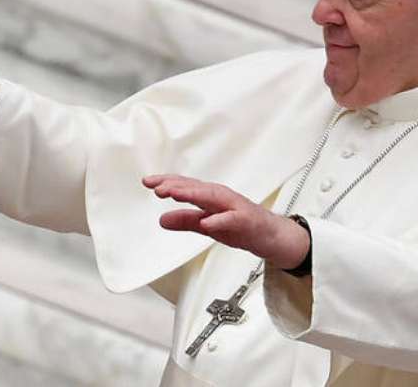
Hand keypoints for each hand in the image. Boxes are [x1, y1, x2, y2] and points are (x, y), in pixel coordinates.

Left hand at [143, 174, 309, 269]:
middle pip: (196, 187)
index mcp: (210, 196)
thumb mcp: (207, 225)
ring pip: (211, 197)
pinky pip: (230, 220)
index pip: (185, 186)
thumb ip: (186, 220)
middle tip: (156, 187)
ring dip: (192, 194)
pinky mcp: (246, 220)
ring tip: (174, 194)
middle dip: (176, 185)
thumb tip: (162, 220)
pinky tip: (206, 222)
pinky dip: (218, 220)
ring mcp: (234, 207)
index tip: (148, 182)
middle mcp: (221, 197)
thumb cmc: (241, 226)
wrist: (270, 236)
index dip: (166, 182)